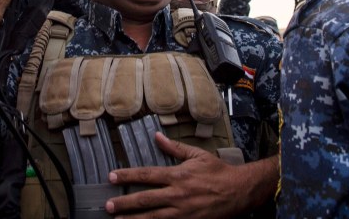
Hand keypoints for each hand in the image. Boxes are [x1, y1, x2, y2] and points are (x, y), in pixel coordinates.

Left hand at [106, 133, 260, 217]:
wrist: (240, 191)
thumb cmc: (219, 172)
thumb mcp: (197, 155)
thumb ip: (175, 148)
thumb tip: (157, 136)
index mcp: (177, 175)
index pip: (146, 175)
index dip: (127, 176)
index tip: (112, 176)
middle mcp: (177, 195)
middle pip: (145, 199)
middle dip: (124, 203)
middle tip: (108, 205)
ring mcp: (182, 212)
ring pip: (153, 217)